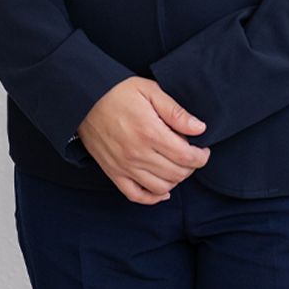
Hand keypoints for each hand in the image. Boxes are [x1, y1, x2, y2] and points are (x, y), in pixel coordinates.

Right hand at [76, 76, 209, 203]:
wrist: (85, 99)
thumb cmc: (118, 92)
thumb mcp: (150, 91)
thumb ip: (176, 112)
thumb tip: (199, 128)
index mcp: (150, 132)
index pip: (187, 157)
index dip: (201, 157)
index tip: (203, 150)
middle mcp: (138, 154)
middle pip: (177, 173)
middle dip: (191, 167)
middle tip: (192, 156)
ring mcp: (125, 166)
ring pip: (161, 187)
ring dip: (176, 180)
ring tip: (178, 167)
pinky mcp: (113, 172)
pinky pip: (136, 195)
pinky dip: (152, 197)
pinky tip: (162, 190)